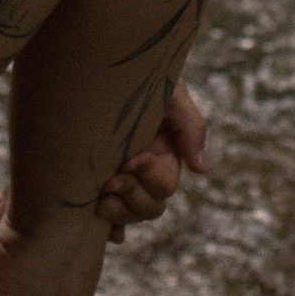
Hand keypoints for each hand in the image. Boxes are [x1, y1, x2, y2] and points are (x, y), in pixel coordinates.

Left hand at [98, 78, 207, 242]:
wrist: (93, 65)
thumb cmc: (134, 75)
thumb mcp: (168, 92)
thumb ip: (189, 126)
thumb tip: (201, 170)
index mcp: (164, 155)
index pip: (165, 184)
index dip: (149, 176)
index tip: (129, 159)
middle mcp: (144, 172)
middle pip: (150, 207)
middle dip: (132, 198)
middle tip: (109, 182)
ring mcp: (120, 180)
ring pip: (130, 216)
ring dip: (118, 214)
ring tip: (99, 201)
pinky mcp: (93, 185)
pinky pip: (106, 221)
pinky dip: (108, 229)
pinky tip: (103, 231)